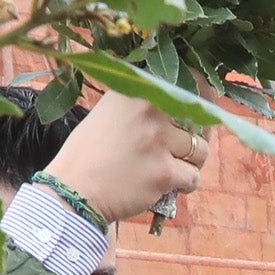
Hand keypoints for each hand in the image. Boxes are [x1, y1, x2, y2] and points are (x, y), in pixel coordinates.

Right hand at [46, 101, 211, 226]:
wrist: (72, 191)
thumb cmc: (88, 154)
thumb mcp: (108, 111)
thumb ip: (140, 103)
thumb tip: (179, 103)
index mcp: (137, 89)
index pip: (188, 84)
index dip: (201, 98)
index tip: (200, 112)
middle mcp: (150, 109)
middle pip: (198, 121)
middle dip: (192, 137)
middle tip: (176, 150)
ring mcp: (159, 141)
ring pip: (200, 150)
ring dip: (191, 163)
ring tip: (169, 168)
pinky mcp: (164, 172)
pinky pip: (193, 177)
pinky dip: (184, 185)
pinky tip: (166, 185)